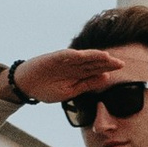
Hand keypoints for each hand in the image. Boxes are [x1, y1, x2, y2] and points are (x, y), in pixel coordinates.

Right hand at [12, 49, 132, 108]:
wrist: (26, 84)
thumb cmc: (47, 88)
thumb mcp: (70, 91)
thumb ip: (87, 84)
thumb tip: (106, 78)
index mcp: (79, 73)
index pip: (96, 69)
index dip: (108, 68)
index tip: (122, 67)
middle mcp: (74, 64)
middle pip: (93, 62)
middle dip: (106, 62)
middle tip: (121, 63)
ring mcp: (65, 60)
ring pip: (83, 57)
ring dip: (94, 56)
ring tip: (106, 57)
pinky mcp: (54, 57)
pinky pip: (66, 55)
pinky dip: (75, 55)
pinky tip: (84, 56)